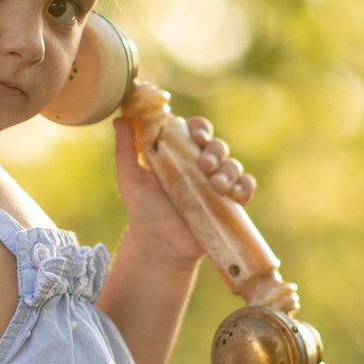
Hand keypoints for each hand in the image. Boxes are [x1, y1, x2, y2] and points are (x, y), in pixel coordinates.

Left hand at [111, 113, 255, 269]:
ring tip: (217, 185)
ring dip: (229, 171)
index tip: (195, 135)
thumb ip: (125, 150)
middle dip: (215, 150)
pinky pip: (245, 188)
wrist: (158, 244)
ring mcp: (216, 184)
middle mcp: (201, 165)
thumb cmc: (142, 209)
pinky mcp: (228, 204)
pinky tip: (234, 194)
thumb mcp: (129, 178)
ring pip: (233, 165)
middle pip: (217, 146)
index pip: (195, 130)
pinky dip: (244, 187)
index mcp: (180, 153)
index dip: (199, 128)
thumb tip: (119, 120)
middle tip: (204, 164)